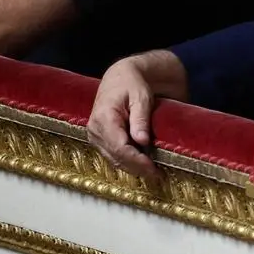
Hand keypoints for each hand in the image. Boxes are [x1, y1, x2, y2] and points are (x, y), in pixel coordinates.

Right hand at [87, 50, 184, 180]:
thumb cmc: (132, 84)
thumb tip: (142, 141)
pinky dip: (128, 162)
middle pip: (116, 157)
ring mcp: (95, 136)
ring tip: (154, 173)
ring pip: (114, 159)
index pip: (119, 147)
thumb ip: (140, 119)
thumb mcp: (141, 97)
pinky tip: (143, 165)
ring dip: (133, 168)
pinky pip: (113, 155)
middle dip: (137, 168)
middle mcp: (95, 129)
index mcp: (104, 118)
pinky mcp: (99, 139)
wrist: (120, 78)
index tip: (153, 168)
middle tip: (158, 175)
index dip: (136, 160)